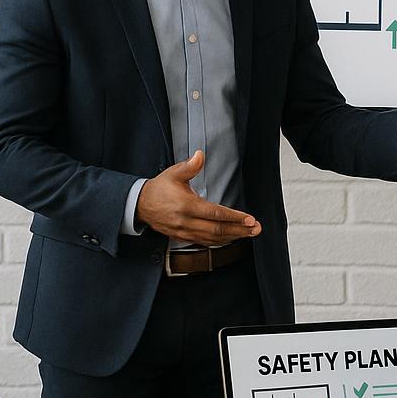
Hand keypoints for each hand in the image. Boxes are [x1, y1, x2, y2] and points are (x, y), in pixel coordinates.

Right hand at [136, 151, 260, 246]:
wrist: (140, 205)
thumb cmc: (159, 188)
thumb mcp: (173, 174)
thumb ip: (189, 166)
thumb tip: (200, 155)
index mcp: (186, 206)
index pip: (215, 214)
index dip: (234, 217)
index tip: (249, 218)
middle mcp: (186, 222)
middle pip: (218, 230)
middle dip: (239, 230)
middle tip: (255, 229)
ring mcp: (185, 232)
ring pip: (212, 238)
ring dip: (232, 237)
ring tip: (248, 234)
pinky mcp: (183, 237)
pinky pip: (204, 242)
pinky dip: (219, 242)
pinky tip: (231, 238)